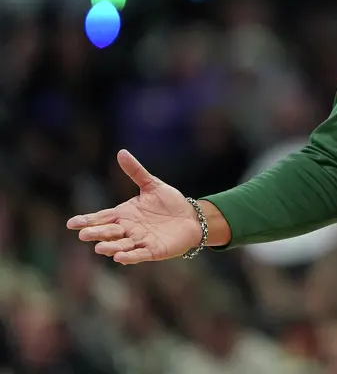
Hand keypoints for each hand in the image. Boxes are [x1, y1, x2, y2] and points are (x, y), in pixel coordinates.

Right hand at [66, 150, 201, 264]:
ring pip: (121, 245)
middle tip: (83, 235)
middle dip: (96, 234)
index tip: (71, 224)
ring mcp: (140, 241)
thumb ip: (136, 171)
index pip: (101, 218)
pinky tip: (121, 257)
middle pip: (108, 232)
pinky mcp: (154, 251)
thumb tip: (121, 152)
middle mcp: (128, 229)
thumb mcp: (152, 185)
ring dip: (111, 248)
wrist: (192, 217)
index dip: (87, 221)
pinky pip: (140, 254)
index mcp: (124, 214)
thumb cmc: (169, 202)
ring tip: (100, 248)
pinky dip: (130, 256)